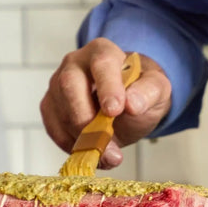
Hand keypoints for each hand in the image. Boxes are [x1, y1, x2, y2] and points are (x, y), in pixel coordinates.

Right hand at [40, 37, 172, 168]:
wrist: (129, 104)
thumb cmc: (141, 91)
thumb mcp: (156, 89)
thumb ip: (149, 92)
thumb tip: (132, 104)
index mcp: (103, 51)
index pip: (102, 64)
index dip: (107, 87)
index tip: (115, 111)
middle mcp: (75, 64)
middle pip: (70, 85)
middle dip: (87, 118)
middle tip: (107, 142)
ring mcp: (58, 85)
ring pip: (60, 111)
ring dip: (83, 139)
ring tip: (109, 155)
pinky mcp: (51, 108)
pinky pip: (54, 129)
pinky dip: (73, 146)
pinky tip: (95, 154)